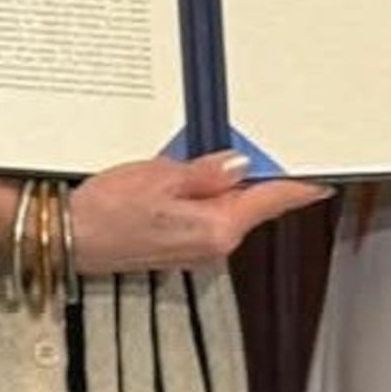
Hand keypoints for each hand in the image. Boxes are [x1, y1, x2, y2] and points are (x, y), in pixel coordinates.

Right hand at [63, 151, 330, 276]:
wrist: (65, 237)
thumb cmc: (104, 210)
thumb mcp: (159, 176)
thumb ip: (208, 173)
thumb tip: (241, 165)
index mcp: (218, 226)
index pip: (274, 199)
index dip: (301, 183)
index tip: (325, 173)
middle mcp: (215, 244)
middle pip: (252, 203)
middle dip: (255, 175)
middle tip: (255, 142)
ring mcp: (197, 249)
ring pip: (228, 208)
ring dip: (225, 184)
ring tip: (209, 154)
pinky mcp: (178, 246)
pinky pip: (206, 215)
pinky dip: (205, 196)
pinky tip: (186, 176)